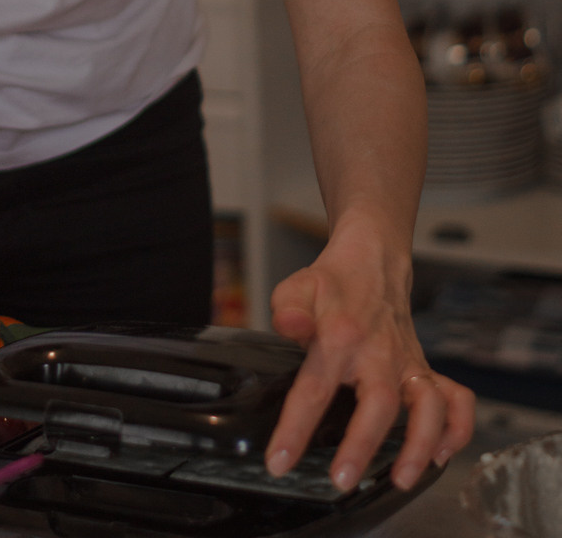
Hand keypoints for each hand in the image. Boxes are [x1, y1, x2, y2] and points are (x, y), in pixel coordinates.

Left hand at [263, 224, 474, 492]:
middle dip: (363, 444)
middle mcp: (379, 352)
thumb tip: (290, 325)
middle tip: (343, 480)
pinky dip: (458, 428)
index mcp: (341, 335)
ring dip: (420, 444)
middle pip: (380, 402)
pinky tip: (442, 454)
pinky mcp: (425, 370)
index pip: (315, 386)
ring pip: (429, 405)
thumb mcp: (298, 287)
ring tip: (402, 478)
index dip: (296, 427)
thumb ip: (288, 309)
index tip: (280, 462)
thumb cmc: (334, 282)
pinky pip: (456, 399)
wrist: (374, 259)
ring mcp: (407, 363)